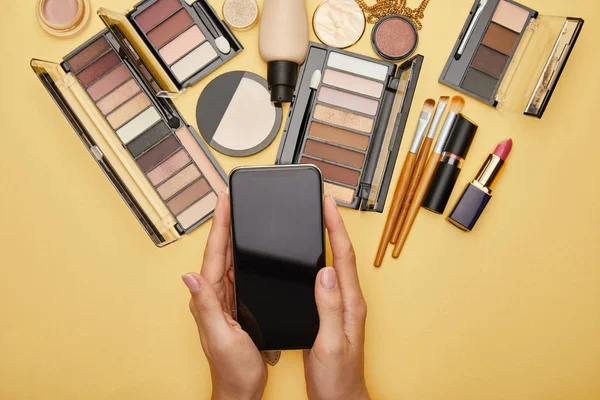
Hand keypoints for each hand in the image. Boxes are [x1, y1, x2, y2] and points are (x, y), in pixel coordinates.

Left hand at [182, 193, 266, 399]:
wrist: (241, 388)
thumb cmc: (233, 368)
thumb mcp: (221, 336)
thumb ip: (206, 306)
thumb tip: (189, 276)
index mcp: (209, 298)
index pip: (213, 254)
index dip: (219, 225)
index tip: (223, 202)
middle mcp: (214, 295)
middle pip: (219, 251)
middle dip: (224, 223)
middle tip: (229, 199)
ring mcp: (224, 300)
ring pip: (227, 259)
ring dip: (231, 235)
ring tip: (236, 214)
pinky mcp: (235, 305)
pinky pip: (235, 272)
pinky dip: (239, 254)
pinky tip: (245, 247)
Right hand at [304, 196, 369, 399]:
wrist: (340, 398)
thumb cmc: (337, 376)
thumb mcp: (329, 342)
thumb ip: (329, 307)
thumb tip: (324, 271)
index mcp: (350, 303)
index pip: (343, 256)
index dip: (335, 228)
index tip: (328, 205)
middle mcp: (349, 301)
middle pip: (342, 254)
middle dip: (334, 226)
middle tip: (323, 204)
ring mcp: (341, 306)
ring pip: (334, 264)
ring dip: (328, 240)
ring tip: (319, 221)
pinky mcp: (332, 313)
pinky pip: (326, 279)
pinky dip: (320, 260)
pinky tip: (310, 257)